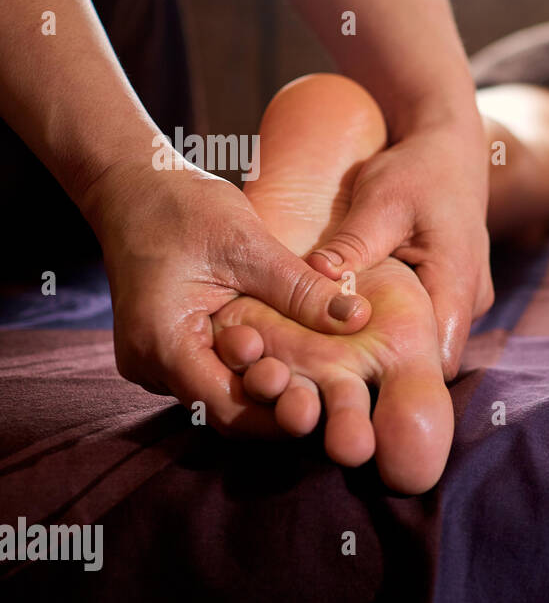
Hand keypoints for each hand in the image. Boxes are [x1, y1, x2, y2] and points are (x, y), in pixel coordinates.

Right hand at [83, 159, 371, 434]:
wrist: (134, 188)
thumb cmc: (185, 208)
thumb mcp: (249, 244)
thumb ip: (301, 289)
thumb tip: (359, 319)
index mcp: (162, 341)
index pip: (225, 408)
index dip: (277, 413)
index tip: (325, 399)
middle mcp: (151, 364)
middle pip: (225, 410)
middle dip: (278, 405)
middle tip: (331, 394)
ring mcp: (156, 362)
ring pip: (221, 396)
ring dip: (267, 389)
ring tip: (317, 376)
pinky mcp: (169, 352)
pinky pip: (213, 375)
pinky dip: (250, 370)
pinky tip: (290, 358)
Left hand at [303, 123, 491, 378]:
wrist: (449, 149)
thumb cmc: (419, 169)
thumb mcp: (381, 198)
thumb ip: (352, 242)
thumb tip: (314, 276)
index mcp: (459, 284)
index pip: (438, 361)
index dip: (397, 375)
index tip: (347, 372)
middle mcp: (471, 302)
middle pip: (430, 358)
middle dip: (384, 364)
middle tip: (328, 363)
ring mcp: (465, 300)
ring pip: (427, 342)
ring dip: (387, 343)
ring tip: (336, 342)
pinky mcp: (453, 294)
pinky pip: (426, 323)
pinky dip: (393, 323)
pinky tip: (355, 317)